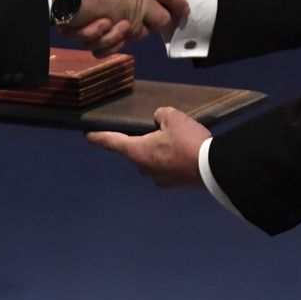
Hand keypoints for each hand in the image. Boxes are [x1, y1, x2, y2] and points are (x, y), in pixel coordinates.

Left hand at [87, 106, 208, 188]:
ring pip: (151, 160)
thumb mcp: (173, 117)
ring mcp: (158, 179)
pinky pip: (165, 169)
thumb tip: (160, 120)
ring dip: (158, 151)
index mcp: (137, 151)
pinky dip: (170, 161)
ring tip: (175, 140)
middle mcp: (143, 168)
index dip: (99, 137)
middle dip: (142, 140)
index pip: (112, 142)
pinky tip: (183, 153)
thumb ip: (161, 114)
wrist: (213, 168)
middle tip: (157, 129)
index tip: (88, 135)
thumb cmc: (188, 142)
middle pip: (135, 151)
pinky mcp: (173, 185)